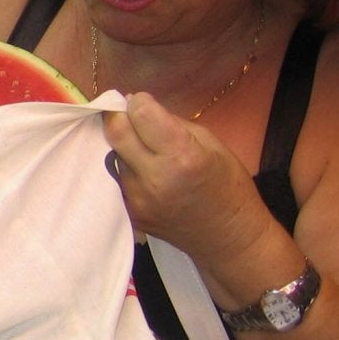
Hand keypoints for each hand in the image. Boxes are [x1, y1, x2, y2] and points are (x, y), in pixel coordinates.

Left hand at [103, 92, 268, 261]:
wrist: (227, 237)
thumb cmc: (227, 185)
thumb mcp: (211, 143)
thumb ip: (171, 124)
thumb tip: (137, 107)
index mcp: (182, 156)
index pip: (140, 115)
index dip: (139, 103)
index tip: (143, 103)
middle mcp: (154, 178)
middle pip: (115, 132)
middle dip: (119, 117)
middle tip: (129, 116)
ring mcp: (136, 199)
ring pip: (112, 156)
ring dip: (121, 146)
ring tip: (142, 149)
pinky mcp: (127, 214)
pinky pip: (113, 179)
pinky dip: (121, 168)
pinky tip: (139, 170)